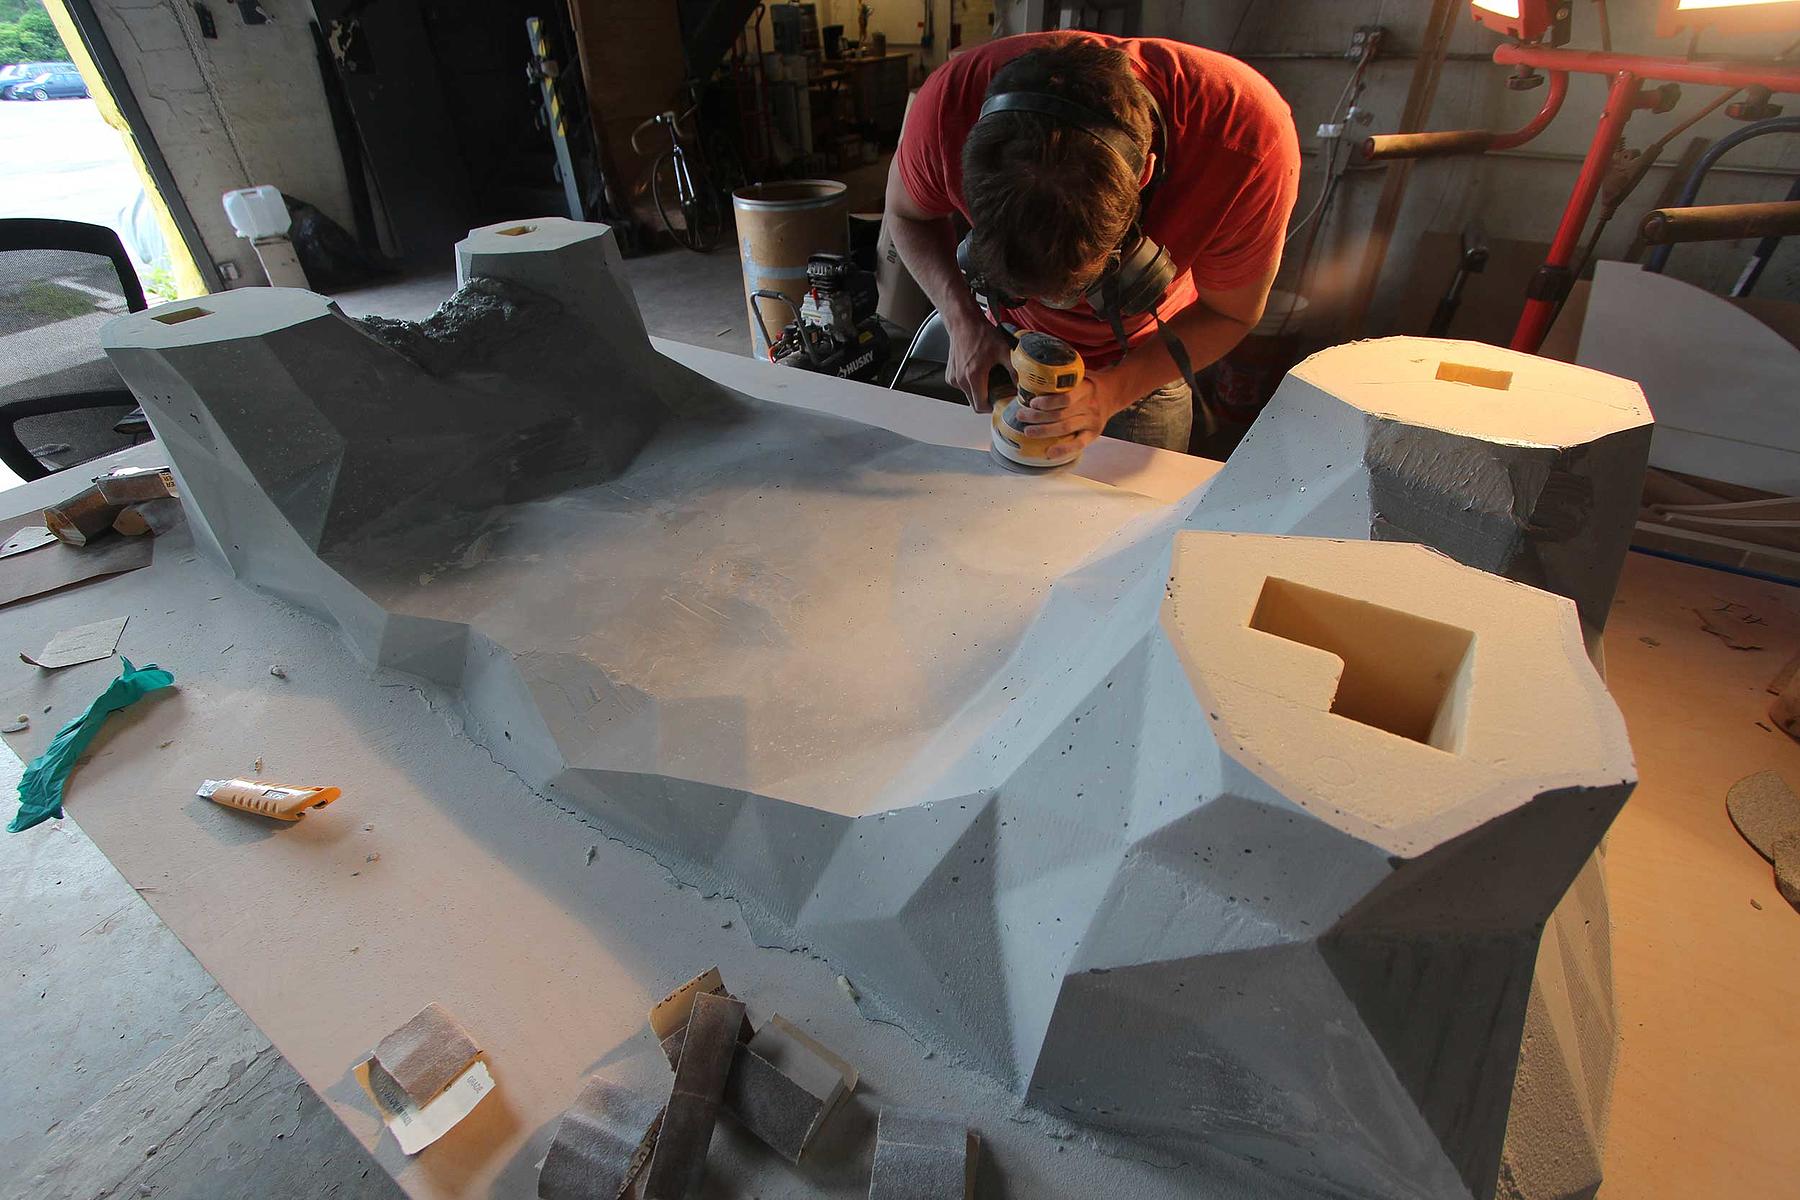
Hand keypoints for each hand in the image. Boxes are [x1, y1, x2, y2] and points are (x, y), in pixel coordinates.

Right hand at [944, 312, 1014, 412]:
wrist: (963, 322)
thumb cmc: (981, 334)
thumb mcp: (1003, 350)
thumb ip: (1014, 370)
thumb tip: (1022, 385)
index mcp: (974, 376)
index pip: (981, 406)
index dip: (992, 408)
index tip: (1000, 402)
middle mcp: (961, 380)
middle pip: (974, 403)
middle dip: (986, 401)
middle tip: (998, 392)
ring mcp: (954, 378)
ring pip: (968, 395)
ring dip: (978, 392)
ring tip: (988, 379)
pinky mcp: (950, 375)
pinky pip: (962, 387)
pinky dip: (970, 384)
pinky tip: (978, 372)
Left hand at [1011, 369, 1131, 461]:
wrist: (1113, 393)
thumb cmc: (1090, 384)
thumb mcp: (1079, 375)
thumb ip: (1062, 379)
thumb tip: (1030, 382)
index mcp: (1086, 388)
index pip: (1066, 398)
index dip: (1047, 402)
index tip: (1033, 403)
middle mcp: (1090, 405)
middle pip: (1060, 414)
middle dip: (1037, 417)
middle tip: (1021, 416)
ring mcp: (1092, 421)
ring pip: (1065, 428)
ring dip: (1044, 431)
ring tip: (1028, 431)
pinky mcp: (1093, 434)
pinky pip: (1078, 444)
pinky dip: (1063, 449)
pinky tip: (1049, 452)